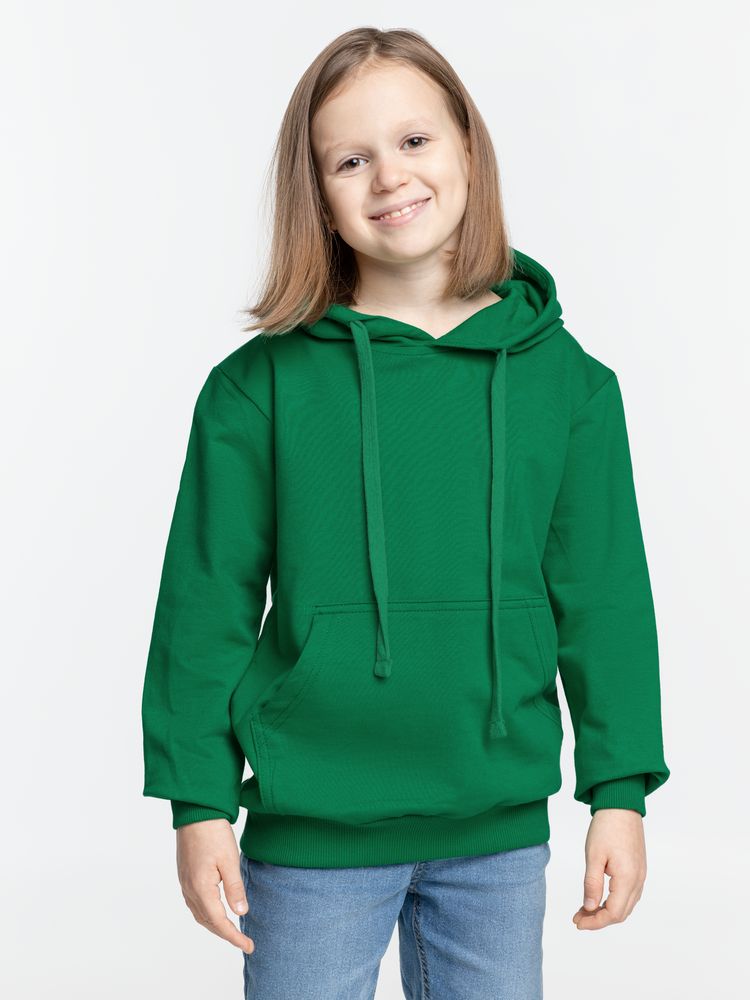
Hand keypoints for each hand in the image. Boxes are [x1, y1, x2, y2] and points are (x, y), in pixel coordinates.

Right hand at [175, 819, 254, 953]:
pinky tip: (217, 911)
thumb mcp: (230, 860)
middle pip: (208, 922)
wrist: (196, 812)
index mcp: (201, 888)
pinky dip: (207, 914)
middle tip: (244, 942)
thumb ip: (235, 888)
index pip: (219, 922)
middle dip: (226, 934)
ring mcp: (185, 883)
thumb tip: (241, 914)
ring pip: (200, 914)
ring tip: (232, 931)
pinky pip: (195, 904)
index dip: (234, 937)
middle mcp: (190, 889)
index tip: (249, 946)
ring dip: (215, 926)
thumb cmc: (213, 832)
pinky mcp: (185, 875)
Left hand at [572, 809, 646, 929]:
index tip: (577, 922)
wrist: (621, 805)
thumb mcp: (594, 856)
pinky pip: (629, 894)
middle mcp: (638, 880)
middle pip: (621, 913)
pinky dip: (614, 901)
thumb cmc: (606, 827)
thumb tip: (589, 908)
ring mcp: (640, 875)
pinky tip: (599, 897)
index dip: (595, 922)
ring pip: (625, 905)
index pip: (613, 913)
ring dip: (606, 911)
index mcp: (627, 879)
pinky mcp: (638, 868)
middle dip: (599, 919)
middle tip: (578, 917)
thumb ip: (592, 884)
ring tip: (585, 909)